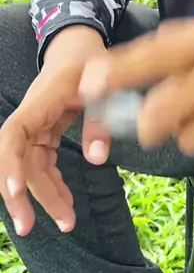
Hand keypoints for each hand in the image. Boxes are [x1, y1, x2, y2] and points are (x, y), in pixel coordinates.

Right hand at [0, 31, 111, 236]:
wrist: (79, 46)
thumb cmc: (92, 61)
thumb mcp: (104, 84)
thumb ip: (100, 119)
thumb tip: (96, 158)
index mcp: (42, 101)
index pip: (14, 134)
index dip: (10, 164)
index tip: (15, 190)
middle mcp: (32, 115)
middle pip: (17, 159)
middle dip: (21, 194)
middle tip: (31, 226)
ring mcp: (36, 125)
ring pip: (28, 166)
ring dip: (42, 195)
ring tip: (66, 222)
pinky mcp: (44, 132)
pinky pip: (41, 163)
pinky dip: (52, 184)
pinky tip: (67, 202)